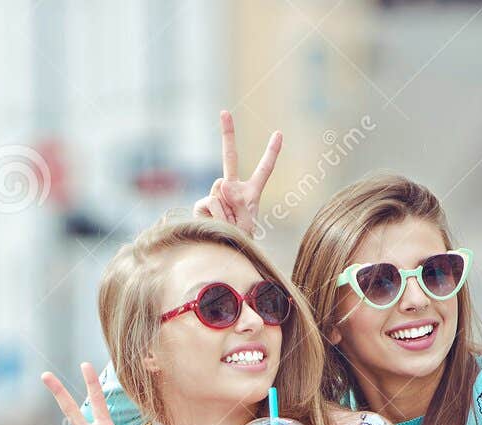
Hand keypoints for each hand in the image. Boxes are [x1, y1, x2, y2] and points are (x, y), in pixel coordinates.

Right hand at [191, 110, 281, 235]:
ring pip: (220, 190)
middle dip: (227, 133)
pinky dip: (217, 215)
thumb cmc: (241, 242)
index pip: (264, 170)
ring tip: (229, 226)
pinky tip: (216, 225)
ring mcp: (217, 195)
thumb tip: (219, 182)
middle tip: (224, 112)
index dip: (271, 152)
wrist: (224, 256)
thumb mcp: (247, 224)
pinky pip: (211, 202)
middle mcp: (232, 190)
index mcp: (251, 193)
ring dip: (227, 211)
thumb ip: (236, 202)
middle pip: (230, 157)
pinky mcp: (202, 204)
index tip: (279, 133)